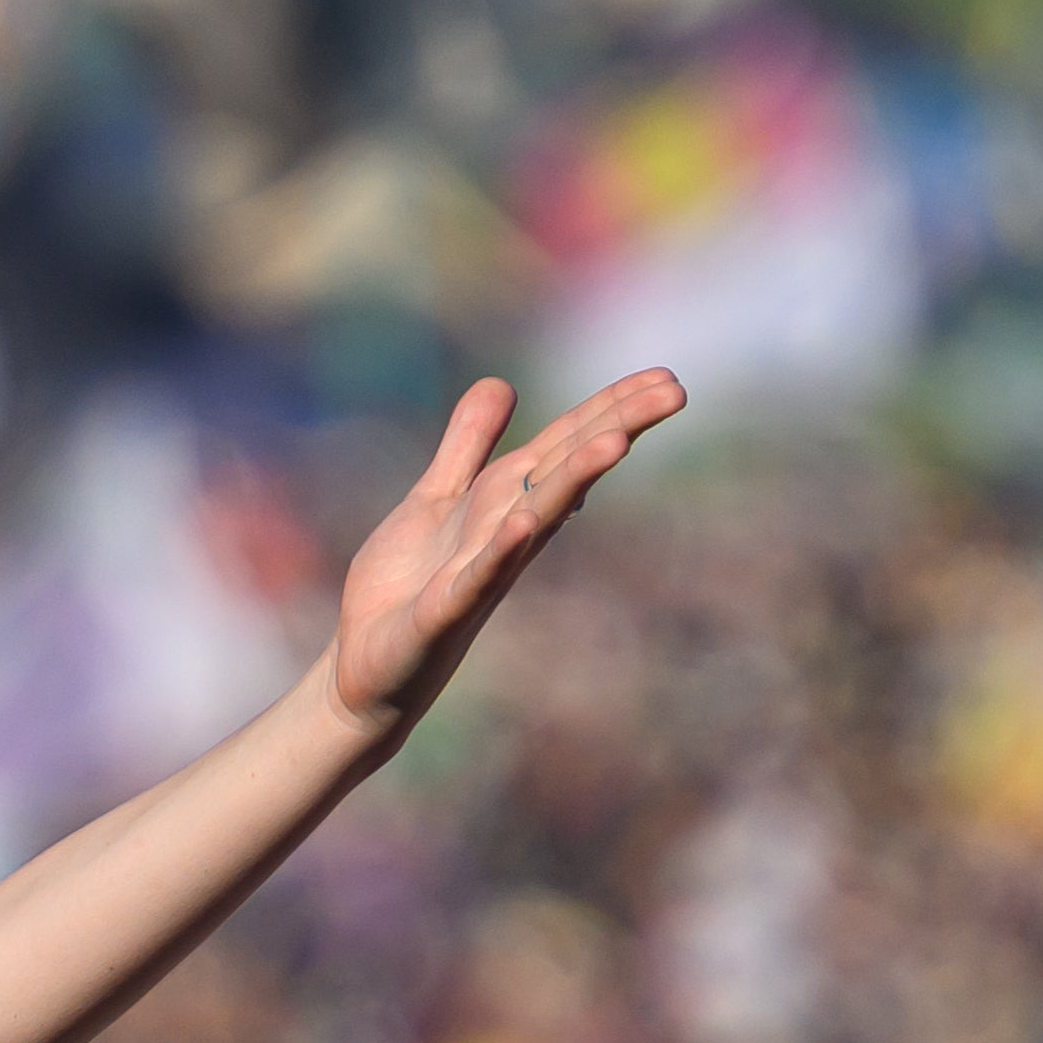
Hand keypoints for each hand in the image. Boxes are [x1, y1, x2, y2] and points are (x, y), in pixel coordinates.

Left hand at [325, 370, 681, 732]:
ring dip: (573, 481)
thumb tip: (503, 383)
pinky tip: (523, 520)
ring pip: (535, 519)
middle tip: (677, 391)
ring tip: (616, 441)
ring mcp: (479, 575)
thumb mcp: (437, 499)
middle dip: (616, 429)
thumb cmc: (407, 586)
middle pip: (564, 472)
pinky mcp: (443, 613)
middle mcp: (506, 536)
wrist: (365, 667)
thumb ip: (468, 445)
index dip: (609, 409)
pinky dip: (500, 550)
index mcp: (504, 502)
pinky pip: (477, 577)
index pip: (563, 446)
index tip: (667, 376)